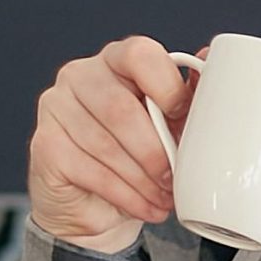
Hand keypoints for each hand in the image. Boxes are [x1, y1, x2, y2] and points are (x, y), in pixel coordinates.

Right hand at [26, 37, 197, 252]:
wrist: (99, 205)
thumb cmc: (140, 157)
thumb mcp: (172, 128)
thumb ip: (190, 98)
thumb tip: (215, 62)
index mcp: (116, 60)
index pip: (139, 54)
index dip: (167, 88)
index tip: (182, 118)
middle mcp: (80, 76)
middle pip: (120, 108)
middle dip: (154, 151)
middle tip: (174, 178)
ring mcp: (56, 107)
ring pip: (106, 144)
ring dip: (143, 179)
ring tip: (165, 197)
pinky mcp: (45, 144)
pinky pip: (90, 171)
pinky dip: (127, 195)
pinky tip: (146, 207)